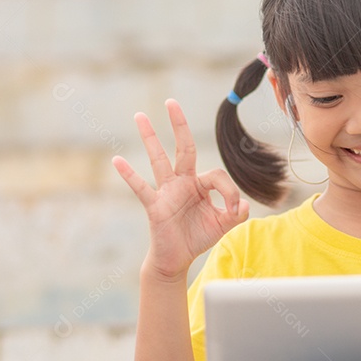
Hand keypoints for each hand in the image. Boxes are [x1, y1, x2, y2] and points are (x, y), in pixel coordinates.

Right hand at [113, 99, 248, 280]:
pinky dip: (129, 175)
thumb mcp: (222, 225)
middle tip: (171, 102)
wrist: (177, 259)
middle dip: (179, 125)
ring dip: (150, 137)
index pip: (216, 175)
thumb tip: (242, 205)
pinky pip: (141, 188)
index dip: (229, 191)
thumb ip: (236, 214)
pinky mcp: (155, 206)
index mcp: (199, 184)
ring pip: (159, 160)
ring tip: (140, 116)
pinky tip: (117, 160)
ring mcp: (166, 192)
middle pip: (182, 148)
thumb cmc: (197, 238)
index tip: (233, 210)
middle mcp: (182, 182)